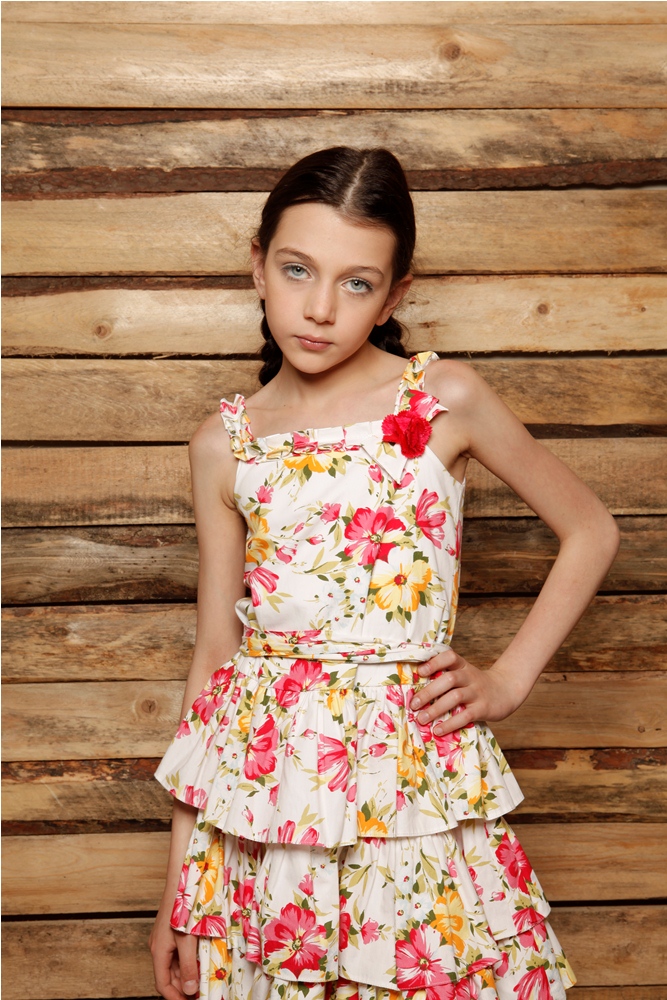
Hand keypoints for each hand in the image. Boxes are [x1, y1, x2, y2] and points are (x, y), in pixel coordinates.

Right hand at [149, 907, 198, 999]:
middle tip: (199, 993)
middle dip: (182, 987)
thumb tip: (189, 989)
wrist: (182, 878)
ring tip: (202, 980)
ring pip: (174, 964)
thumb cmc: (183, 907)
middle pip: (168, 975)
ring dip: (186, 974)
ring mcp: (164, 937)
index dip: (175, 997)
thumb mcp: (187, 940)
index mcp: (158, 951)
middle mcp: (159, 946)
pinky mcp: (171, 929)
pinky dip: (187, 960)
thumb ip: (188, 966)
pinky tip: (200, 960)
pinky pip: (178, 952)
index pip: (162, 984)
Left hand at [409, 647, 526, 736]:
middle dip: (428, 692)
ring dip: (436, 709)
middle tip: (413, 704)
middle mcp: (470, 676)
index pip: (449, 657)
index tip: (420, 672)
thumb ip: (446, 678)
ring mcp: (477, 692)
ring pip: (455, 697)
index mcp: (463, 666)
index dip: (434, 662)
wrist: (506, 690)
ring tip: (421, 719)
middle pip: (448, 679)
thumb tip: (416, 691)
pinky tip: (438, 730)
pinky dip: (450, 723)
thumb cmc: (476, 685)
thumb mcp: (464, 674)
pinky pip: (465, 716)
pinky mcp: (483, 708)